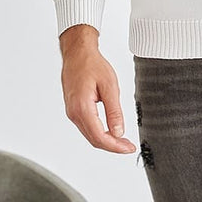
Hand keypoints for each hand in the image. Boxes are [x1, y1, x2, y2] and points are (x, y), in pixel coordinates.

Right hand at [59, 27, 138, 154]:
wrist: (77, 54)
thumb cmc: (91, 65)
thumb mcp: (109, 86)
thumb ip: (114, 111)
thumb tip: (118, 132)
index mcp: (82, 107)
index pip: (99, 137)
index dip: (115, 146)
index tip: (128, 148)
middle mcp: (74, 113)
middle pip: (94, 140)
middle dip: (113, 146)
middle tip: (128, 146)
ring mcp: (72, 112)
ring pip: (90, 135)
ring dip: (107, 141)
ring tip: (123, 141)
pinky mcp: (74, 110)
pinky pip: (87, 128)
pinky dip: (100, 133)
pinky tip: (111, 132)